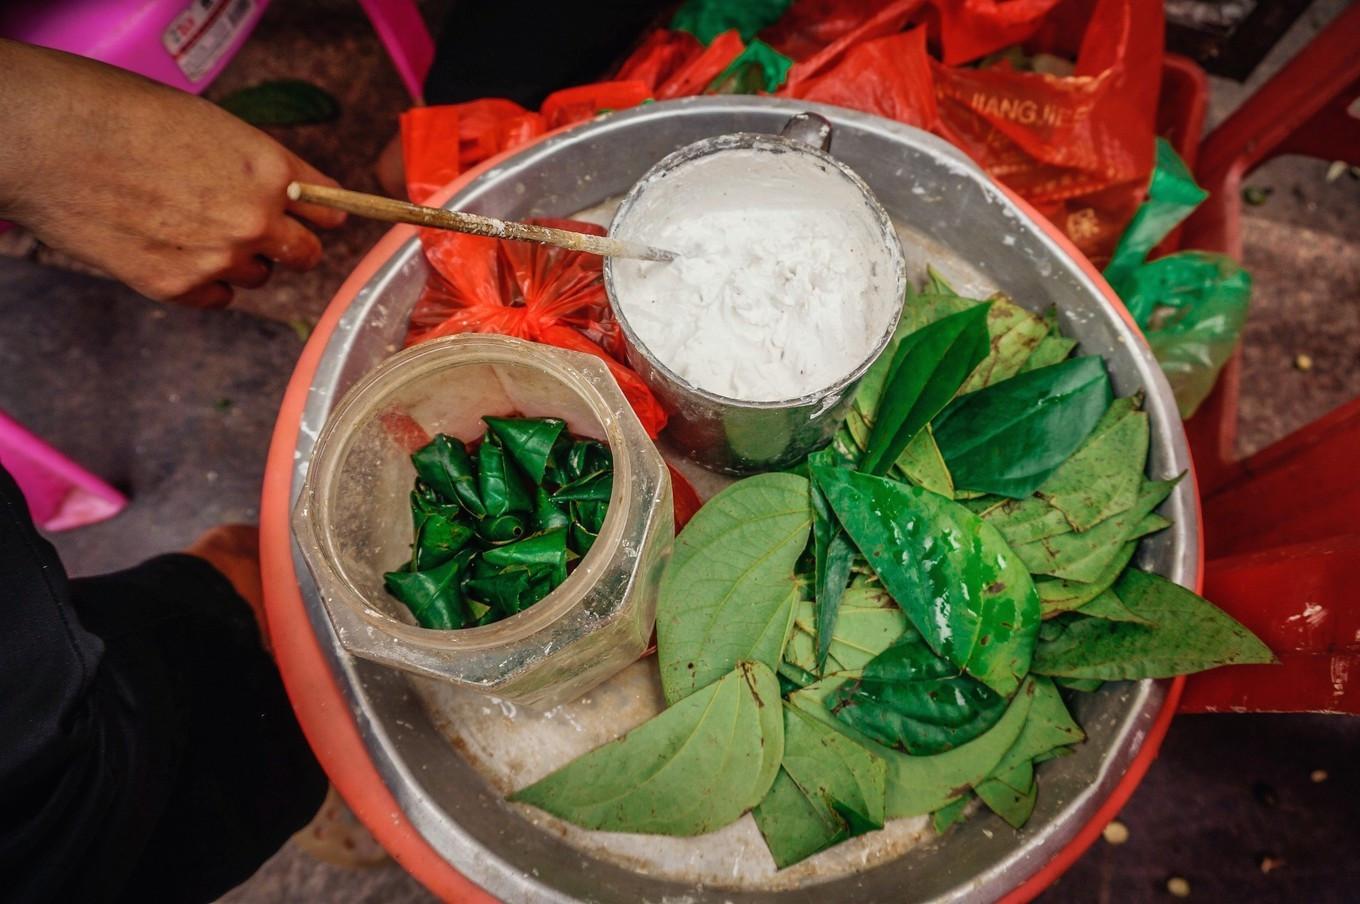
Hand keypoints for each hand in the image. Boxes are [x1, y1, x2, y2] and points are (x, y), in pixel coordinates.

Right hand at [0, 40, 345, 307]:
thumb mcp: (208, 122)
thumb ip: (259, 163)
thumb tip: (295, 191)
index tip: (316, 217)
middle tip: (263, 233)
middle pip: (305, 254)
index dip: (320, 212)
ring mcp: (217, 259)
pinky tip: (177, 253)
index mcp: (269, 170)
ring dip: (241, 261)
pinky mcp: (177, 288)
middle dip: (290, 244)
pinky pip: (218, 299)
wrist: (45, 139)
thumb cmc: (118, 113)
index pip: (328, 207)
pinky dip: (207, 284)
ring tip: (194, 228)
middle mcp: (255, 220)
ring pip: (259, 277)